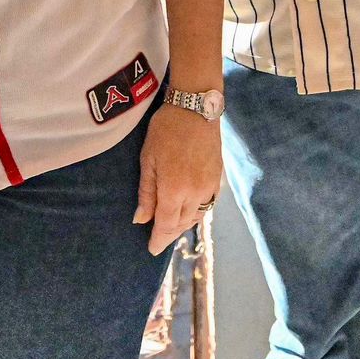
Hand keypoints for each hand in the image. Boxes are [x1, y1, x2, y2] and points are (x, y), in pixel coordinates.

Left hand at [134, 106, 222, 255]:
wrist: (196, 108)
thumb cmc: (166, 130)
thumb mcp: (148, 159)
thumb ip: (147, 192)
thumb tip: (141, 220)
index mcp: (175, 190)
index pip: (166, 225)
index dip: (159, 239)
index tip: (151, 249)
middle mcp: (195, 194)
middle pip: (182, 224)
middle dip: (170, 233)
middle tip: (158, 239)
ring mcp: (209, 187)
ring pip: (196, 216)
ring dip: (184, 225)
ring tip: (172, 227)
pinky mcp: (218, 179)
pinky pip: (207, 205)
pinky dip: (196, 213)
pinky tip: (189, 211)